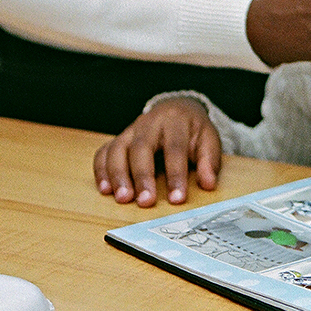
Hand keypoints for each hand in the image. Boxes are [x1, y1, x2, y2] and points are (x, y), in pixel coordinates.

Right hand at [95, 96, 219, 206]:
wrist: (176, 109)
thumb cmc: (192, 130)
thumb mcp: (208, 140)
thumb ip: (209, 161)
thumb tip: (208, 184)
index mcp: (175, 121)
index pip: (174, 148)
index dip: (175, 174)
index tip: (177, 199)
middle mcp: (148, 123)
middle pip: (141, 148)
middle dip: (142, 176)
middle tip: (145, 201)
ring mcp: (130, 130)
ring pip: (118, 149)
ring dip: (118, 175)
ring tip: (123, 198)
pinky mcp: (118, 139)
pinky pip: (104, 152)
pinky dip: (101, 170)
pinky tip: (105, 189)